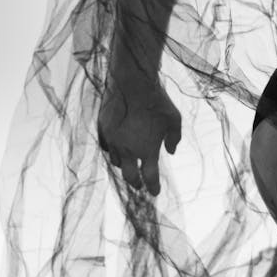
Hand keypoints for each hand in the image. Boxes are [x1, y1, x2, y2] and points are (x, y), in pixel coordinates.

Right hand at [97, 79, 181, 196]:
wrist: (132, 83)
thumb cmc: (158, 101)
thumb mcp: (175, 119)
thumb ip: (174, 138)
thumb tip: (171, 152)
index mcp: (147, 151)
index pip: (150, 178)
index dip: (153, 187)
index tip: (154, 193)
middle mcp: (127, 151)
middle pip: (129, 177)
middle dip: (135, 183)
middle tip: (140, 186)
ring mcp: (112, 141)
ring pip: (115, 161)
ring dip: (123, 165)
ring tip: (129, 165)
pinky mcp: (102, 130)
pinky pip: (106, 147)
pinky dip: (112, 150)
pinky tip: (117, 148)